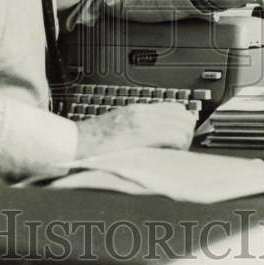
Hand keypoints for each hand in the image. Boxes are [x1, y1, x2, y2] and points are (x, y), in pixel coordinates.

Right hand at [75, 101, 195, 157]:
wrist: (77, 144)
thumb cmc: (94, 141)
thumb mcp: (120, 126)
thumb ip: (139, 127)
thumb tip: (160, 136)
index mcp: (138, 110)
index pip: (176, 108)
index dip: (182, 124)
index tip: (178, 138)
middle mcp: (143, 113)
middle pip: (184, 116)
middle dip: (186, 133)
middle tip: (177, 148)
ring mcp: (143, 123)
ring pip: (183, 127)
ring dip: (183, 142)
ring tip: (172, 154)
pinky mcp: (142, 135)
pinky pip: (174, 137)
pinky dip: (177, 147)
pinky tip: (167, 156)